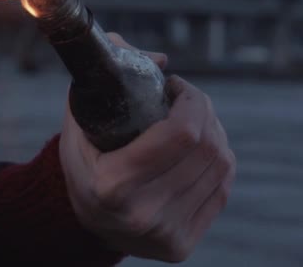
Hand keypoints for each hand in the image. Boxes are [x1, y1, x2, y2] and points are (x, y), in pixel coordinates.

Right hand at [59, 33, 235, 261]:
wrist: (86, 223)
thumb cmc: (85, 163)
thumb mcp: (80, 120)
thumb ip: (107, 76)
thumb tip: (160, 58)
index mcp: (112, 184)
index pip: (181, 133)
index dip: (190, 98)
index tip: (175, 86)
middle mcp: (142, 214)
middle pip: (206, 146)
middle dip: (203, 109)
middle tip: (185, 100)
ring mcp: (166, 233)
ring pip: (221, 164)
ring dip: (214, 132)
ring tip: (192, 123)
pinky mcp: (183, 245)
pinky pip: (223, 186)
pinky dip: (218, 159)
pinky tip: (200, 150)